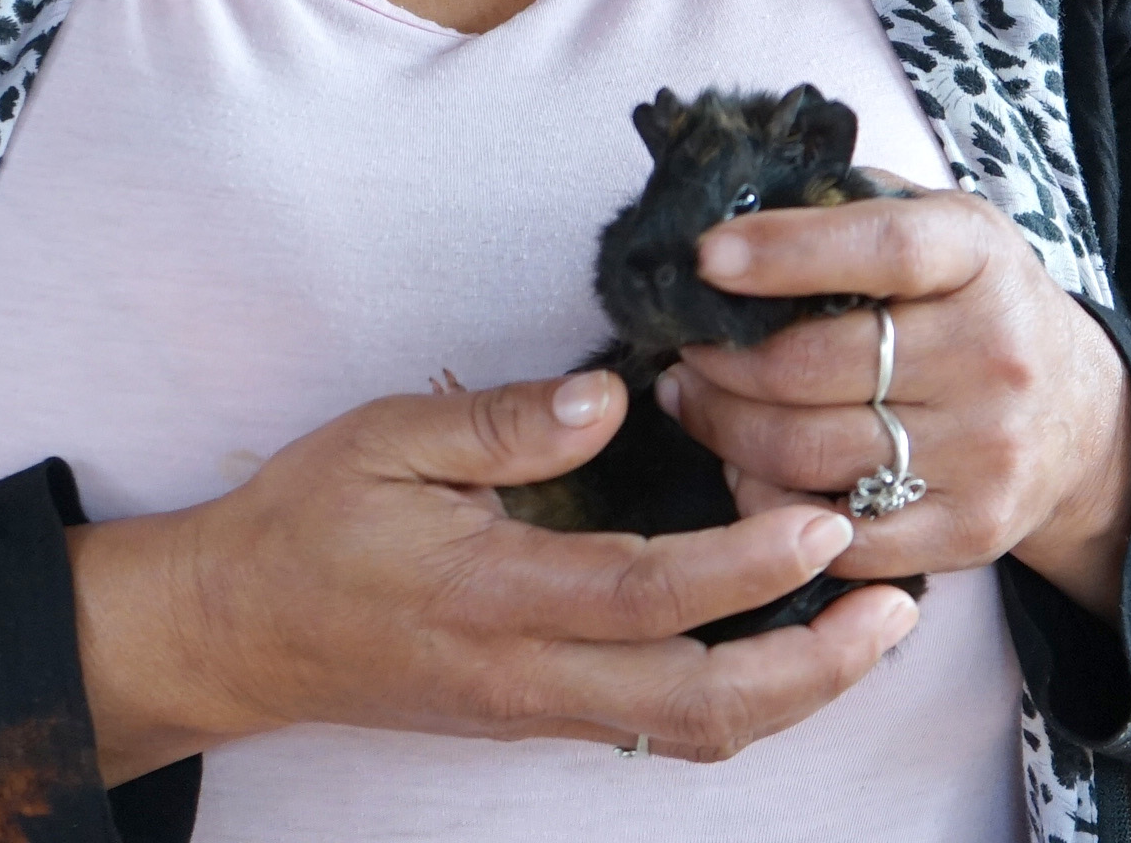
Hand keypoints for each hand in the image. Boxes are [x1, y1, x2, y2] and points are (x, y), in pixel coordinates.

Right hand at [68, 371, 919, 782]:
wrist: (233, 633)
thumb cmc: (304, 524)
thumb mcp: (384, 440)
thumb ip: (502, 423)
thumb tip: (613, 397)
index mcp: (490, 595)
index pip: (644, 594)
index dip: (745, 565)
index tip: (823, 521)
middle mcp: (526, 676)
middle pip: (700, 705)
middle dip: (814, 666)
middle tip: (897, 607)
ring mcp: (537, 712)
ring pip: (692, 732)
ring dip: (796, 691)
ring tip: (873, 630)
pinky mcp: (539, 719)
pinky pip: (661, 727)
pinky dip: (742, 695)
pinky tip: (789, 644)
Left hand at [658, 186, 1130, 614]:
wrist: (1085, 422)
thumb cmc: (981, 308)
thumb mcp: (946, 231)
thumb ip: (854, 208)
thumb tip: (736, 202)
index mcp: (981, 258)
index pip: (881, 248)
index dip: (785, 252)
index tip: (706, 258)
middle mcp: (993, 355)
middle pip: (815, 366)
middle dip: (721, 360)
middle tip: (682, 349)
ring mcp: (987, 449)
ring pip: (810, 453)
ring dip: (724, 429)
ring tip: (693, 401)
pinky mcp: (972, 530)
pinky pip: (838, 532)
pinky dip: (770, 505)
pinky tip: (745, 471)